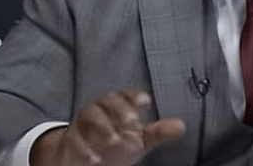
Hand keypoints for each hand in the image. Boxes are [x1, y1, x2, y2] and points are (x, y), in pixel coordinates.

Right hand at [30, 89, 185, 165]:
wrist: (85, 155)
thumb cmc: (115, 141)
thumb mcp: (139, 138)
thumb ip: (157, 132)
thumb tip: (180, 126)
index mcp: (118, 105)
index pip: (127, 95)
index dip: (135, 96)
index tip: (146, 102)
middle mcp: (101, 109)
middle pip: (108, 101)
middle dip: (120, 109)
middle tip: (132, 121)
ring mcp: (84, 123)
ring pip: (90, 116)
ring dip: (102, 126)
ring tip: (114, 139)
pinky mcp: (72, 139)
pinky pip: (75, 140)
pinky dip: (84, 148)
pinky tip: (94, 158)